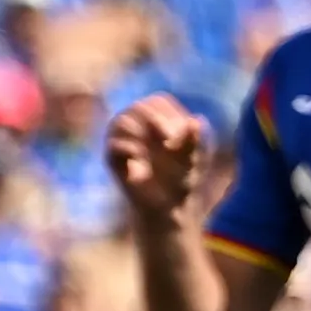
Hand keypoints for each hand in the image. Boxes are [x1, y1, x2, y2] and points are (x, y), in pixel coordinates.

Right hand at [106, 95, 207, 227]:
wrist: (170, 209)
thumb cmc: (183, 179)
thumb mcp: (193, 159)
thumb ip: (195, 141)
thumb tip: (197, 119)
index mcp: (158, 122)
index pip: (157, 101)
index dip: (169, 111)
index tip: (181, 131)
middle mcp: (138, 128)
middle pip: (137, 106)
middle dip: (154, 119)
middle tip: (171, 139)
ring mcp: (123, 142)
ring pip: (121, 121)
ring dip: (142, 132)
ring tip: (160, 148)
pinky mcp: (113, 160)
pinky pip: (113, 145)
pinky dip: (130, 148)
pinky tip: (143, 159)